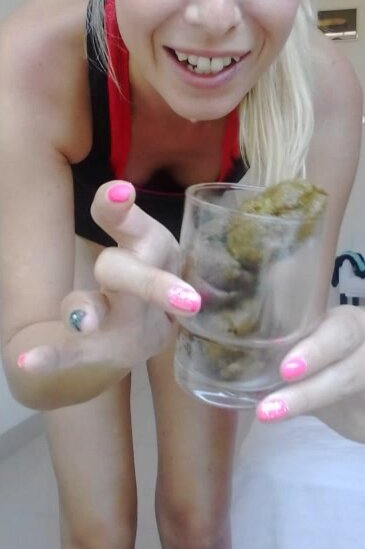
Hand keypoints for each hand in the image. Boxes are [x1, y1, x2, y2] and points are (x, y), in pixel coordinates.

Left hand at [18, 181, 200, 375]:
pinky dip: (53, 356)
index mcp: (154, 249)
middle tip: (128, 275)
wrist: (153, 328)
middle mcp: (143, 289)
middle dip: (140, 279)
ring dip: (91, 313)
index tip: (118, 194)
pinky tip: (25, 359)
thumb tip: (118, 189)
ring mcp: (124, 324)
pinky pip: (76, 353)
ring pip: (105, 314)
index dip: (123, 213)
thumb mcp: (141, 238)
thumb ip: (121, 215)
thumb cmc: (145, 267)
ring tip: (81, 322)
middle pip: (134, 277)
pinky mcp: (105, 349)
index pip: (138, 227)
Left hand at [256, 306, 364, 443]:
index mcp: (348, 323)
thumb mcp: (291, 347)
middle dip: (309, 385)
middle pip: (347, 363)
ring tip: (273, 414)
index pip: (339, 330)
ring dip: (314, 403)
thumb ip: (269, 342)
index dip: (315, 350)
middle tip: (271, 404)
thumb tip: (223, 332)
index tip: (285, 369)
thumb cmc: (308, 361)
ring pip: (357, 388)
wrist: (334, 391)